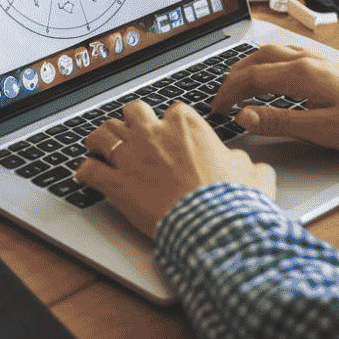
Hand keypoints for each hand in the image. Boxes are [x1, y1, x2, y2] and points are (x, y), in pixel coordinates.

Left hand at [75, 101, 275, 237]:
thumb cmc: (232, 201)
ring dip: (100, 139)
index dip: (171, 124)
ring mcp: (132, 157)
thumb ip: (245, 163)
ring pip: (103, 133)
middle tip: (133, 134)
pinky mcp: (116, 184)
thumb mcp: (254, 175)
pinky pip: (89, 170)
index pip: (173, 111)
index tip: (171, 135)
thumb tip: (245, 164)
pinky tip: (84, 175)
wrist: (212, 227)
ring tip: (98, 146)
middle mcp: (155, 134)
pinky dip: (85, 172)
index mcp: (187, 125)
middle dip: (132, 121)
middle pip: (133, 111)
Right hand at [209, 44, 338, 154]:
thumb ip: (280, 122)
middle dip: (233, 76)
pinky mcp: (328, 67)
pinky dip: (268, 63)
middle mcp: (308, 61)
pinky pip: (287, 55)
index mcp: (303, 74)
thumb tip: (245, 116)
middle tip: (219, 97)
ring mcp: (319, 61)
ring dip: (249, 66)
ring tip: (236, 82)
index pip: (252, 77)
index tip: (216, 110)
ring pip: (272, 53)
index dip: (228, 93)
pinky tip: (271, 74)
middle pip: (258, 59)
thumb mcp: (323, 130)